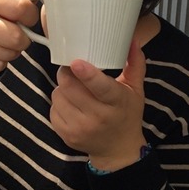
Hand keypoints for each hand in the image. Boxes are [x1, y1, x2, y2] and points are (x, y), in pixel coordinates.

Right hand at [0, 0, 42, 75]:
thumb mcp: (7, 5)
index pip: (23, 7)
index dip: (30, 17)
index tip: (24, 19)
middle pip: (17, 37)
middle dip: (22, 40)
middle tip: (13, 35)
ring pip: (10, 53)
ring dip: (12, 52)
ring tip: (3, 44)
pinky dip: (1, 63)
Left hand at [50, 41, 146, 170]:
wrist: (118, 149)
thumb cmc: (126, 114)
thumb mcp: (136, 89)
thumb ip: (135, 63)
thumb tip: (132, 39)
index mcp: (116, 102)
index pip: (101, 88)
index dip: (87, 74)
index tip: (76, 62)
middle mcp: (98, 117)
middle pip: (70, 87)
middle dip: (67, 73)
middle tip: (72, 69)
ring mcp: (80, 128)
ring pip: (58, 96)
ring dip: (62, 88)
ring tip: (74, 89)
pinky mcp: (67, 136)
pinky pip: (52, 109)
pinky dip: (59, 102)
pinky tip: (70, 104)